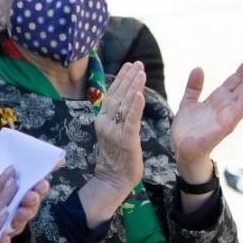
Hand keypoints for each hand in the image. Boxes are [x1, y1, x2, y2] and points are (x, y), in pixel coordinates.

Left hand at [0, 169, 53, 242]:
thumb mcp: (7, 184)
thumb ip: (20, 173)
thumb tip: (58, 158)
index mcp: (23, 199)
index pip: (36, 191)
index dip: (41, 188)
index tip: (42, 182)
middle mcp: (19, 214)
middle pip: (29, 208)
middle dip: (32, 201)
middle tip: (32, 195)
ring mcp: (8, 229)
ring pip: (17, 224)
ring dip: (21, 217)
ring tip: (21, 212)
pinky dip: (2, 241)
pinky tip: (4, 239)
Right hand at [91, 62, 146, 198]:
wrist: (113, 180)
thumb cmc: (117, 158)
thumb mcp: (113, 133)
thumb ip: (117, 117)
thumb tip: (125, 101)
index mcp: (102, 121)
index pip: (112, 95)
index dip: (121, 79)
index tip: (129, 65)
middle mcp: (105, 123)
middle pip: (118, 96)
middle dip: (128, 78)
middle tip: (137, 63)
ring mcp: (114, 132)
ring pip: (125, 105)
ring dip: (133, 86)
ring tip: (140, 72)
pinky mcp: (126, 140)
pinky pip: (131, 120)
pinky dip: (136, 107)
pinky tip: (140, 94)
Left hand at [170, 48, 242, 180]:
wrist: (183, 151)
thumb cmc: (188, 130)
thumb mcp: (188, 103)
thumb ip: (193, 87)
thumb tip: (198, 68)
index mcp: (219, 98)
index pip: (236, 79)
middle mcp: (227, 105)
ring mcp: (229, 114)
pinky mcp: (227, 124)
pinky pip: (241, 109)